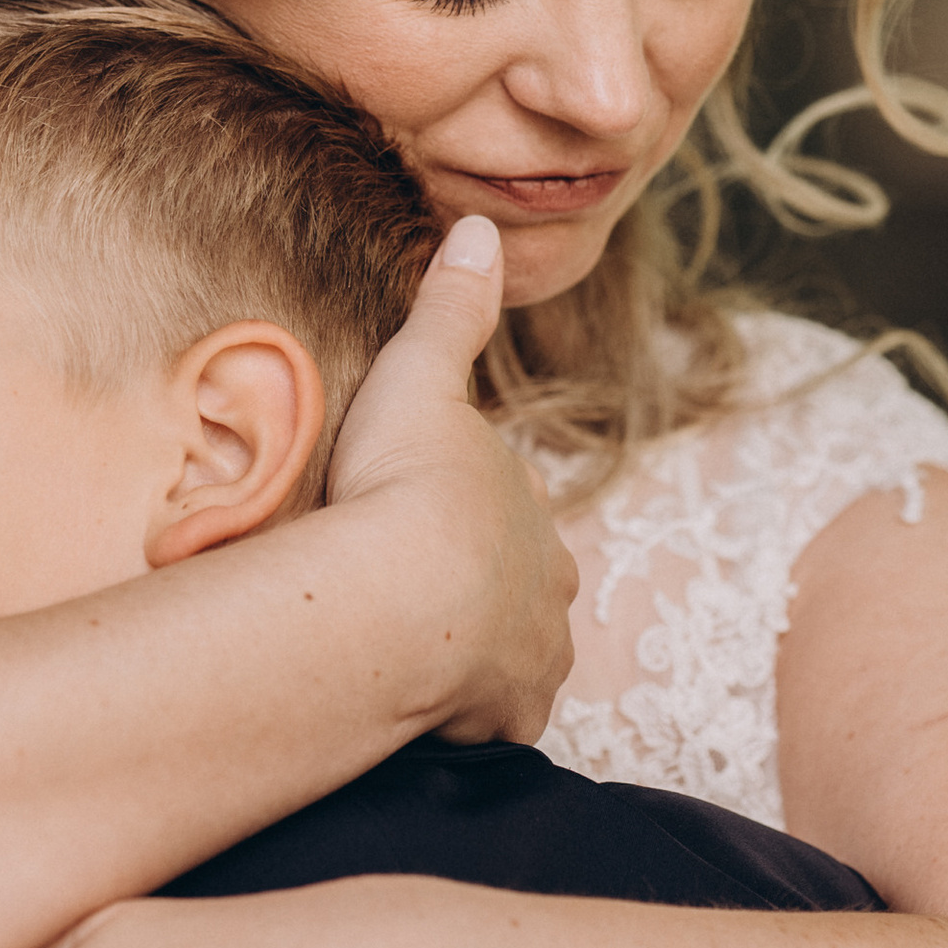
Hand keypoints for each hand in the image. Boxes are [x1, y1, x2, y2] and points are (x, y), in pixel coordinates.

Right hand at [326, 216, 574, 742]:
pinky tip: (422, 711)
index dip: (462, 514)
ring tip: (410, 657)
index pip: (507, 511)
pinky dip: (464, 716)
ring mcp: (534, 657)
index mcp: (531, 512)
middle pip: (519, 588)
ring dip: (472, 657)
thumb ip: (450, 309)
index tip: (417, 519)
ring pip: (510, 656)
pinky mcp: (507, 717)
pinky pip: (492, 721)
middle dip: (479, 592)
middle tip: (412, 593)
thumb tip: (479, 226)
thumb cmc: (403, 485)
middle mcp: (549, 586)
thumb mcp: (421, 377)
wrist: (398, 596)